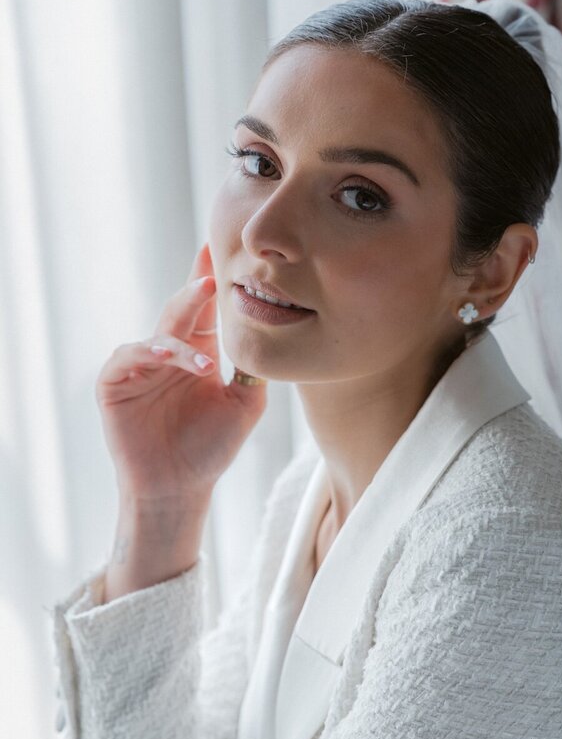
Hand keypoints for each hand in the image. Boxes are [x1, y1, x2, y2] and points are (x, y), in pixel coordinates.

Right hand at [95, 243, 266, 506]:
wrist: (178, 488)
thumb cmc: (210, 449)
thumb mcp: (244, 407)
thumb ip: (254, 372)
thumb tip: (270, 335)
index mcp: (197, 353)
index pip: (203, 310)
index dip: (208, 280)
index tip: (218, 250)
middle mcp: (167, 353)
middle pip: (181, 312)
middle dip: (195, 293)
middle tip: (212, 278)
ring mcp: (139, 367)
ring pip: (157, 336)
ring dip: (179, 343)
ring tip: (204, 362)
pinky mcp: (114, 384)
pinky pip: (126, 358)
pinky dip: (146, 354)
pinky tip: (165, 358)